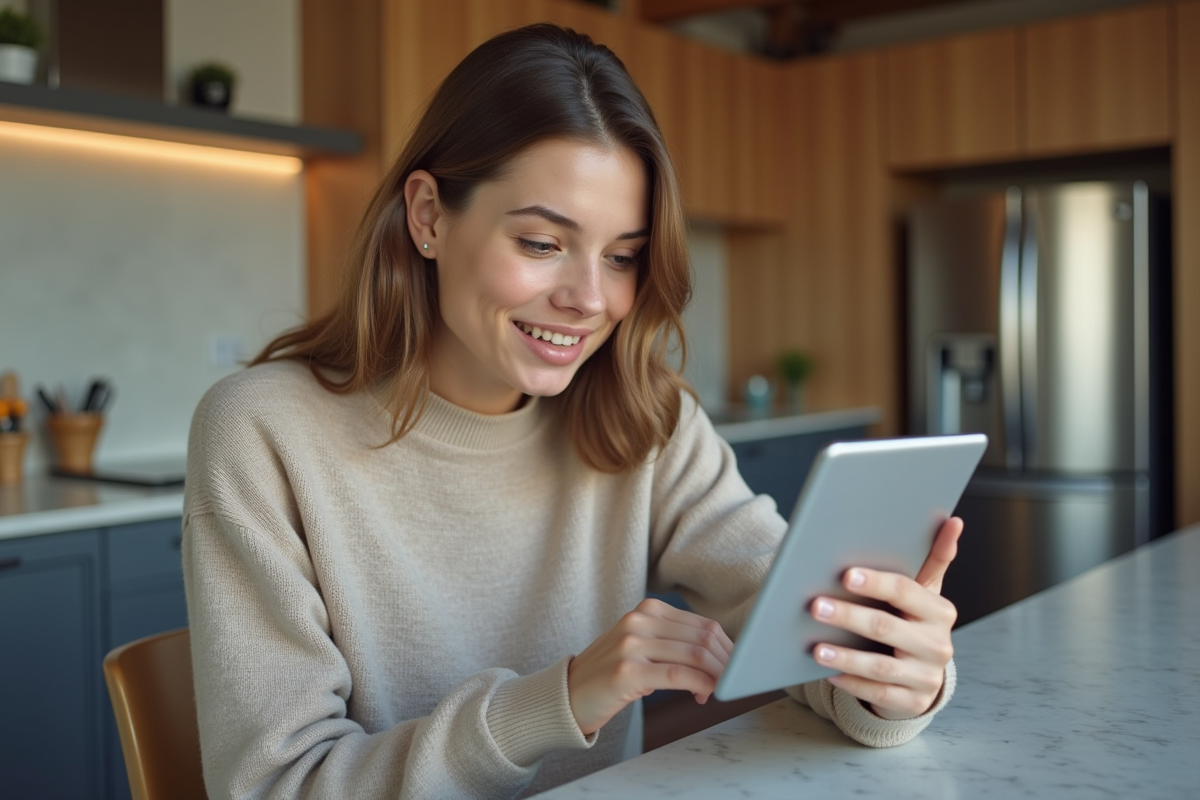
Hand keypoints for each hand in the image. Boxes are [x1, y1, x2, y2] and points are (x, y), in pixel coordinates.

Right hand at [567, 598, 733, 734]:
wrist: (567, 694)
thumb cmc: (609, 674)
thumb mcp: (640, 648)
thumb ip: (673, 644)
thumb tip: (719, 656)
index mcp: (646, 610)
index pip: (702, 625)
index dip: (727, 648)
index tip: (734, 667)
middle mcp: (639, 621)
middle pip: (702, 638)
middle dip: (726, 662)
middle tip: (731, 682)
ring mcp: (631, 644)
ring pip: (694, 655)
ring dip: (716, 676)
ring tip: (716, 690)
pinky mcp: (627, 671)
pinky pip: (678, 675)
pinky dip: (700, 685)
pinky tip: (702, 695)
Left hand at [809, 516, 962, 719]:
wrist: (923, 674)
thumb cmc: (914, 622)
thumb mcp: (924, 593)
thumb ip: (935, 558)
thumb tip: (953, 520)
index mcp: (939, 611)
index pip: (905, 592)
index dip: (876, 583)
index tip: (845, 575)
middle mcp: (938, 644)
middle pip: (886, 627)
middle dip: (848, 616)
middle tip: (815, 606)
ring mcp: (926, 676)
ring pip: (880, 666)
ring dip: (845, 656)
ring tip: (816, 647)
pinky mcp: (912, 701)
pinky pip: (878, 692)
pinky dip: (852, 683)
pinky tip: (829, 673)